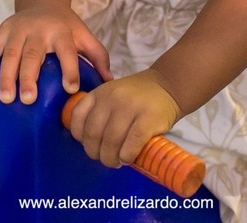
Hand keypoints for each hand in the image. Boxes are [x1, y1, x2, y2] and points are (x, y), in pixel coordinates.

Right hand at [0, 6, 111, 104]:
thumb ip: (98, 57)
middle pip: (33, 54)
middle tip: (28, 100)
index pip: (67, 51)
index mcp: (62, 31)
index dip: (70, 69)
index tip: (70, 89)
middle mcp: (39, 29)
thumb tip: (109, 82)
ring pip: (10, 53)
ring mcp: (18, 29)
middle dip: (29, 77)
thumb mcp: (85, 36)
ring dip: (5, 75)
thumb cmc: (66, 27)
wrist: (44, 1)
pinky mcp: (2, 30)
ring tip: (5, 98)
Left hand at [67, 69, 182, 167]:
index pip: (77, 116)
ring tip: (117, 161)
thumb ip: (99, 112)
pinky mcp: (148, 120)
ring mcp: (130, 108)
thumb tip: (89, 143)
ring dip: (111, 159)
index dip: (79, 136)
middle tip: (105, 158)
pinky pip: (131, 145)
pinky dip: (126, 156)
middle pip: (93, 134)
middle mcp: (111, 98)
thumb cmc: (137, 97)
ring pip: (111, 142)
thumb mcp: (112, 95)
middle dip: (96, 153)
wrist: (168, 85)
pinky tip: (128, 158)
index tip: (89, 144)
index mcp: (100, 93)